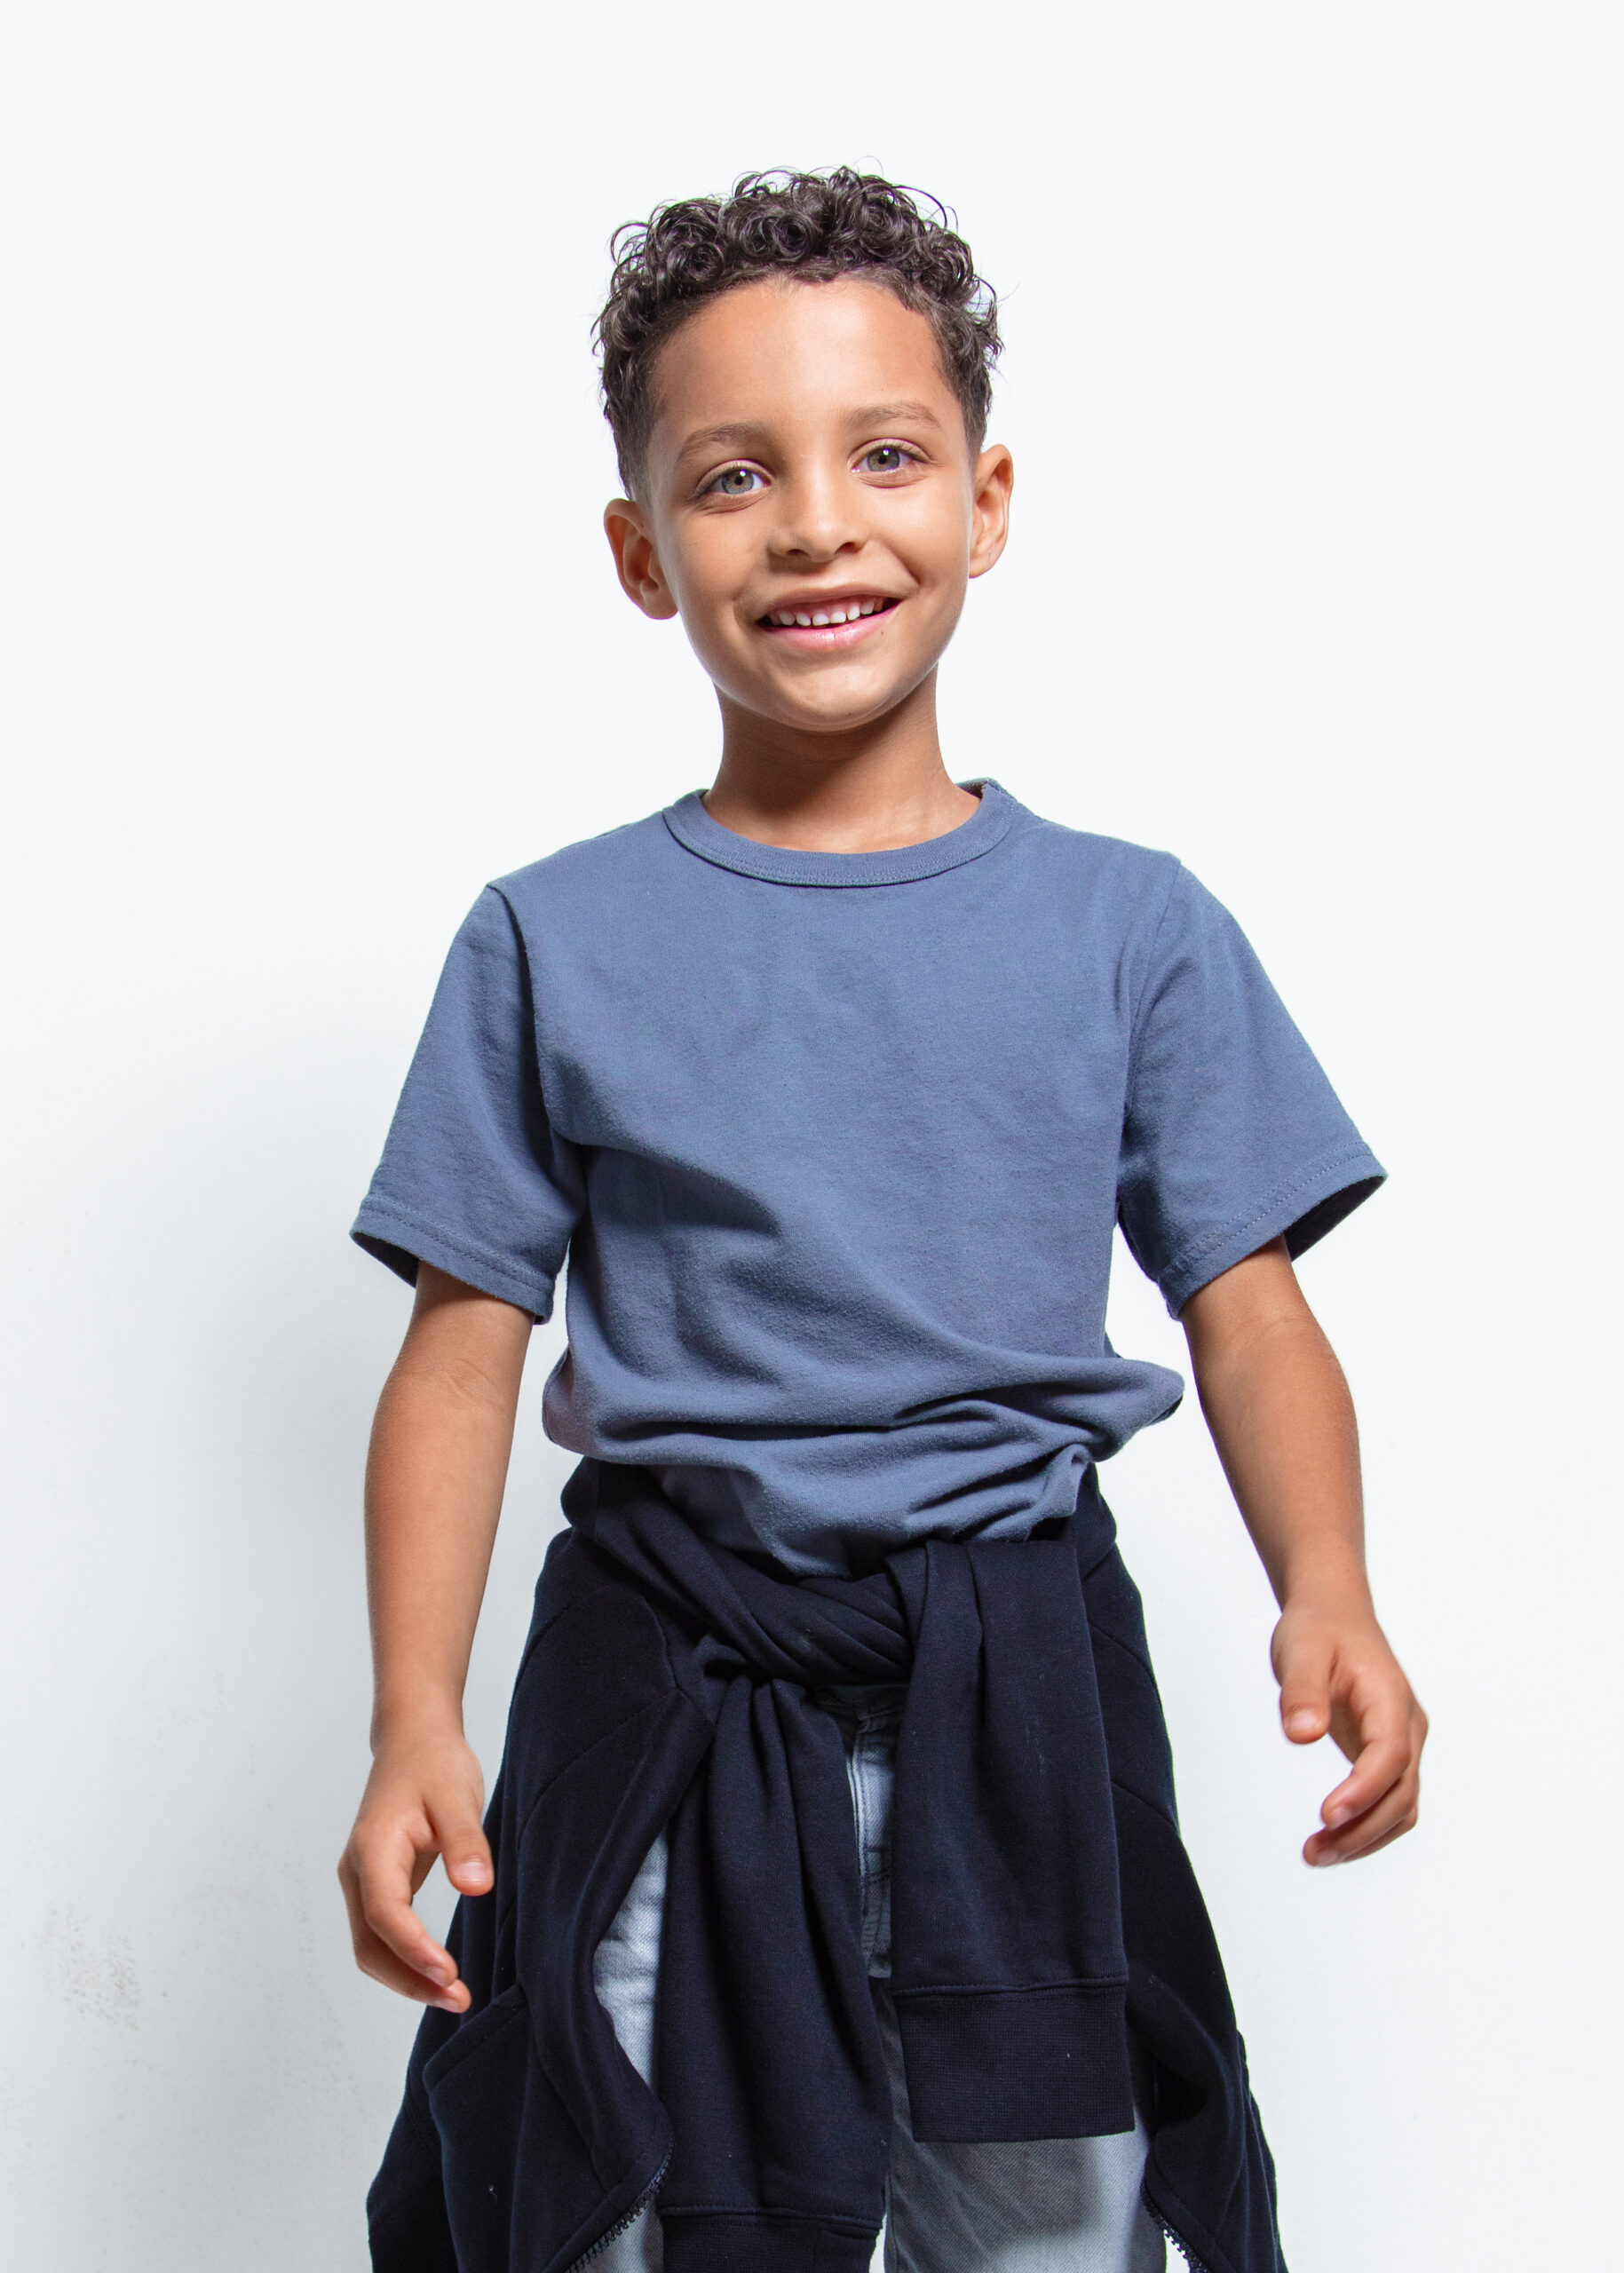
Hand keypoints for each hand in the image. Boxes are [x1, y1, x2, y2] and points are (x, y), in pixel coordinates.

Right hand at [338, 1724, 493, 2010]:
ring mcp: (363, 1880)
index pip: (385, 1912)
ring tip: (454, 1995)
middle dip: (409, 1979)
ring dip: (407, 1977)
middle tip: (458, 1998)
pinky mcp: (377, 1885)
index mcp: (373, 1847)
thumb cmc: (434, 1764)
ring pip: (372, 1947)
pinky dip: (407, 1959)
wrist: (414, 1740)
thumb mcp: (456, 1795)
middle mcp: (358, 1870)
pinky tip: (439, 1971)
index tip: (448, 1974)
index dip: (413, 1949)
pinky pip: (383, 1934)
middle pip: (370, 1945)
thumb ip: (465, 1842)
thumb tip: (476, 1888)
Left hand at [1271, 1594, 1426, 1865]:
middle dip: (1362, 1829)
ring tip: (1316, 1854)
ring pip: (1401, 1806)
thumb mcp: (1300, 1650)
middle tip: (1314, 1851)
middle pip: (1401, 1792)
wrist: (1335, 1614)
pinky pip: (1389, 1802)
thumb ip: (1302, 1692)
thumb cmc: (1319, 1629)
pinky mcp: (1387, 1755)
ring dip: (1365, 1837)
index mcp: (1390, 1697)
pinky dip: (1366, 1827)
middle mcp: (1406, 1725)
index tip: (1327, 1816)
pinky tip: (1331, 1840)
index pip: (1391, 1755)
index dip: (1364, 1790)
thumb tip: (1301, 1736)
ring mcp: (1402, 1742)